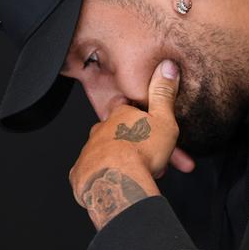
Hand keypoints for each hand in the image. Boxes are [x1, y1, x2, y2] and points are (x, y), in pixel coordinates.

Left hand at [68, 59, 191, 229]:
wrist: (118, 182)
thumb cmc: (142, 150)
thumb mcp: (163, 120)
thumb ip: (164, 94)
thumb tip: (167, 67)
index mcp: (119, 115)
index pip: (127, 106)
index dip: (139, 115)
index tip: (150, 124)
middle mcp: (100, 129)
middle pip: (117, 131)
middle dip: (133, 143)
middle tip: (153, 158)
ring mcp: (88, 150)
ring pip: (106, 152)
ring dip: (122, 161)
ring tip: (141, 174)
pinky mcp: (81, 172)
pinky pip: (92, 172)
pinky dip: (104, 176)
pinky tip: (116, 183)